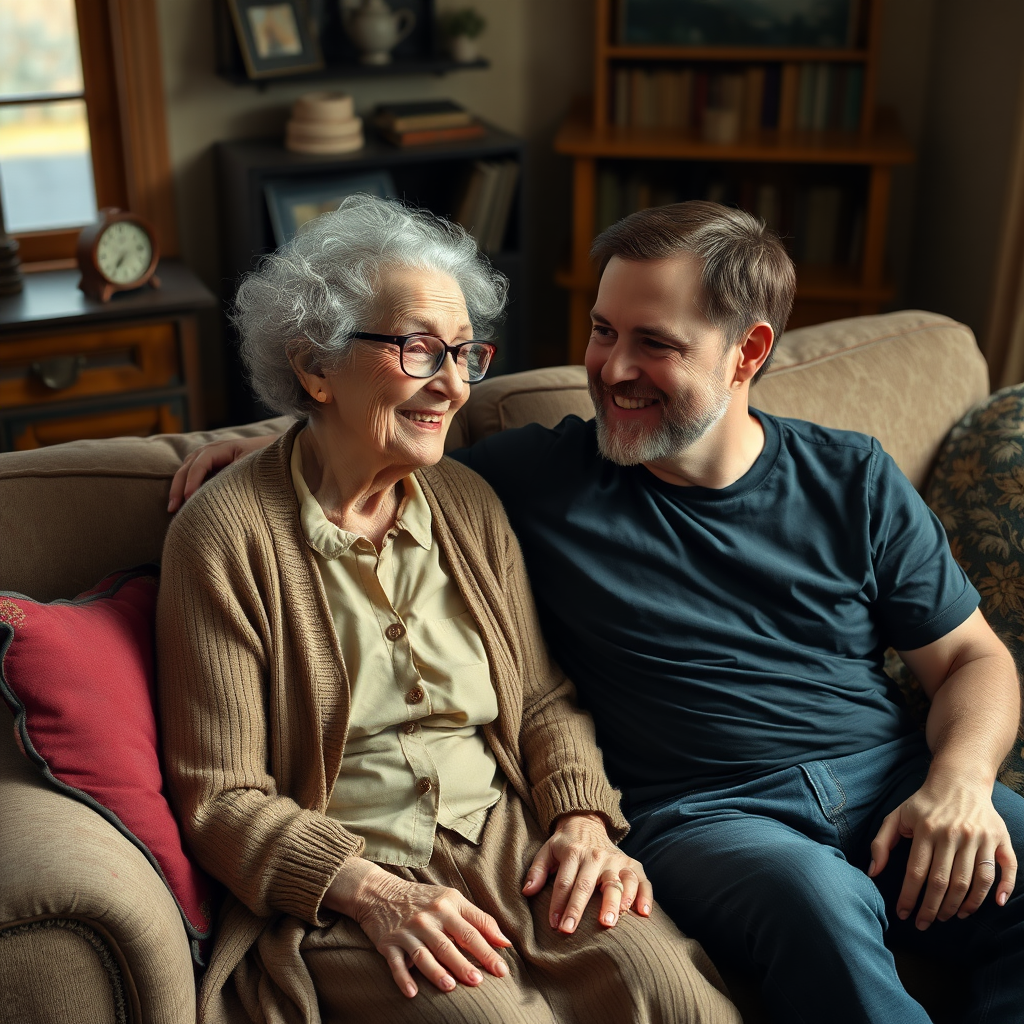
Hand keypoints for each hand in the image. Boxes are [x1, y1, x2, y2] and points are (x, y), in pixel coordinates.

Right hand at [167, 435, 273, 511]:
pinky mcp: (209, 467)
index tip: (188, 498)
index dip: (193, 480)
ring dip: (179, 489)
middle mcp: (211, 450)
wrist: (275, 453)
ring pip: (186, 471)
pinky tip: (182, 503)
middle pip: (187, 467)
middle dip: (178, 487)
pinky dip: (186, 488)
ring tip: (173, 508)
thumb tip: (218, 491)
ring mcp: (208, 458)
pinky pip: (193, 476)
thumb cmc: (265, 459)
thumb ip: (235, 474)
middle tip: (172, 508)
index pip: (200, 463)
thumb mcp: (253, 465)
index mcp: (222, 447)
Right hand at [326, 857, 511, 998]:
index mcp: (447, 906)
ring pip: (424, 955)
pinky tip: (413, 992)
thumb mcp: (452, 900)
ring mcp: (407, 931)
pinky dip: (404, 978)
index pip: (472, 930)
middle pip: (448, 944)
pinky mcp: (389, 943)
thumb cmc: (424, 899)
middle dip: (463, 963)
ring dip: (436, 971)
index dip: (488, 950)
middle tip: (478, 981)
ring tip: (450, 986)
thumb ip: (480, 919)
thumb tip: (505, 942)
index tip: (502, 970)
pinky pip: (396, 964)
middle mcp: (428, 918)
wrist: (380, 892)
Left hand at [521, 812, 652, 933]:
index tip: (554, 925)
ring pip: (617, 882)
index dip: (558, 903)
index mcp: (573, 853)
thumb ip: (536, 870)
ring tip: (610, 922)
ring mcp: (616, 860)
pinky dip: (645, 896)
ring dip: (614, 902)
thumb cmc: (565, 845)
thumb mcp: (546, 851)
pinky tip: (643, 914)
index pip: (564, 882)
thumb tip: (527, 892)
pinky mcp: (633, 865)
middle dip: (578, 908)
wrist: (588, 823)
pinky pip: (643, 881)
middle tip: (572, 929)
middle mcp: (595, 856)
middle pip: (587, 884)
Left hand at [869, 772, 1016, 928]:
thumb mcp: (897, 816)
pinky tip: (993, 905)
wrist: (959, 780)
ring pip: (973, 882)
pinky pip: (1006, 868)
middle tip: (925, 923)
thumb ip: (882, 843)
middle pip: (944, 882)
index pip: (917, 873)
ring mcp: (980, 837)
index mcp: (927, 829)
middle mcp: (954, 834)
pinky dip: (1002, 888)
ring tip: (949, 916)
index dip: (910, 898)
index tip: (904, 915)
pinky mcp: (999, 838)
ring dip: (962, 906)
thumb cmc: (924, 803)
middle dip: (933, 909)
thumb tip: (873, 872)